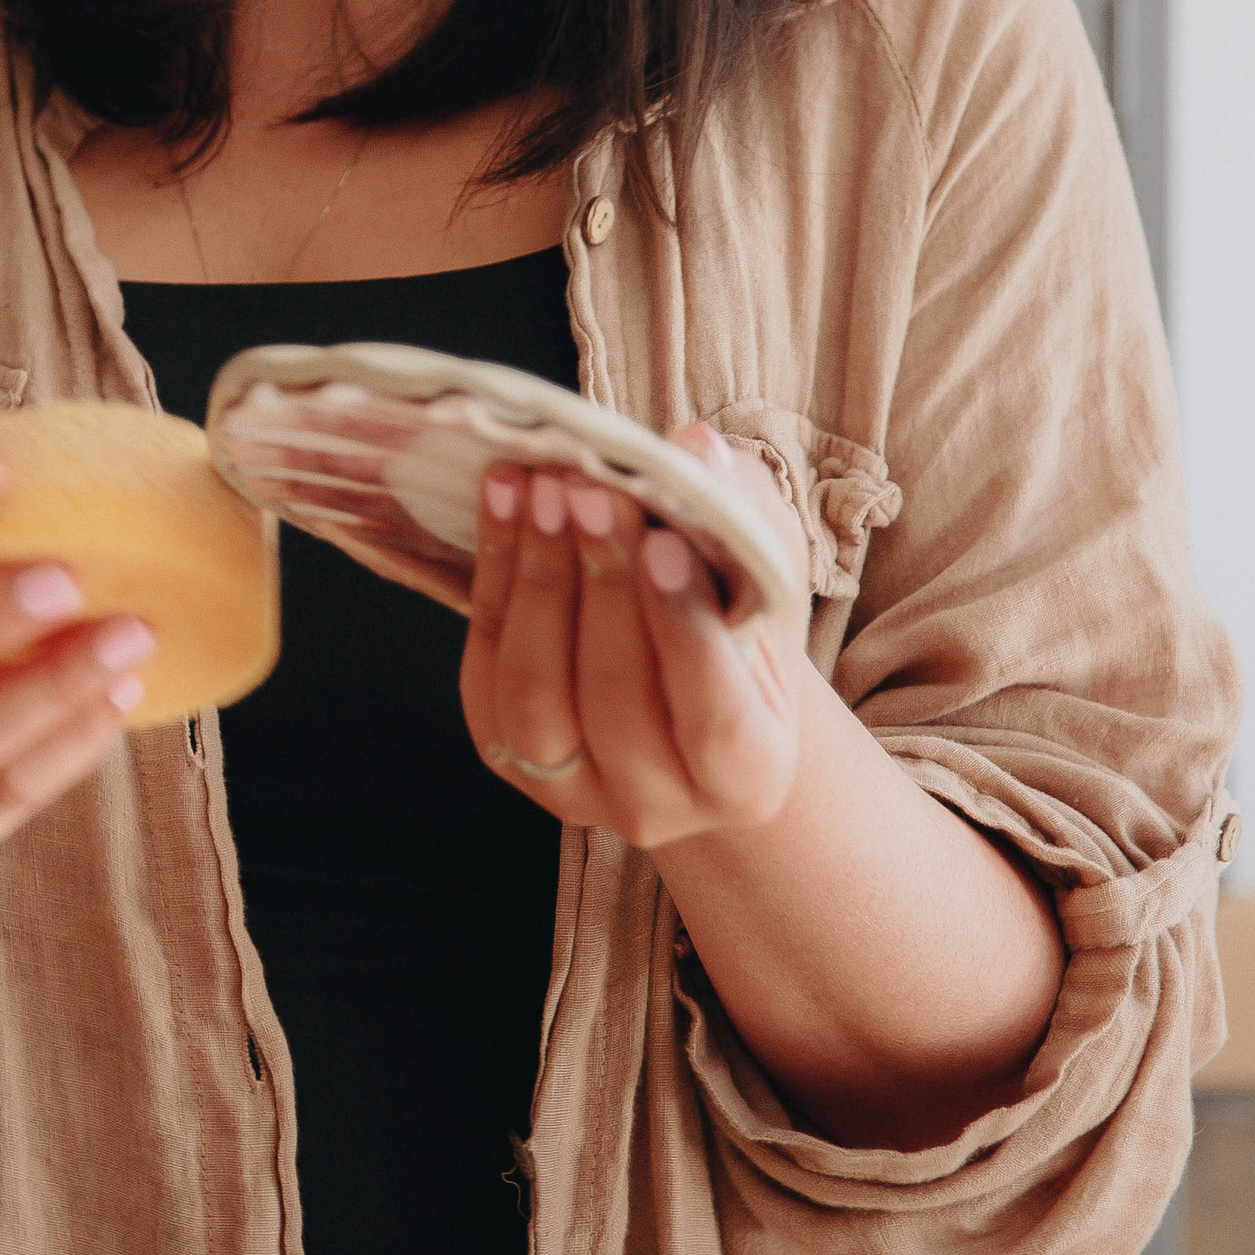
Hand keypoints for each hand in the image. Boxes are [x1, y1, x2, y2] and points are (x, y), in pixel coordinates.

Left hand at [458, 425, 812, 848]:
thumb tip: (696, 447)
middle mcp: (659, 807)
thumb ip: (745, 516)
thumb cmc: (739, 630)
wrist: (688, 695)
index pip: (713, 714)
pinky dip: (492, 581)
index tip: (661, 540)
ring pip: (537, 691)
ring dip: (535, 576)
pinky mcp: (508, 759)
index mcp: (750, 776)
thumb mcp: (768, 576)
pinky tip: (503, 504)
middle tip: (588, 487)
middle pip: (615, 696)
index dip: (682, 626)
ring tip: (539, 487)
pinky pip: (485, 672)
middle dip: (599, 581)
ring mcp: (574, 793)